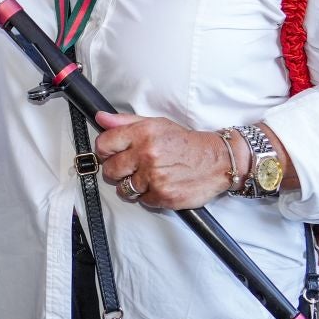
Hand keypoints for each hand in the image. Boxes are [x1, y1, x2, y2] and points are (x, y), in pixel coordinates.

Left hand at [94, 112, 232, 209]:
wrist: (217, 160)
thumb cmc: (186, 142)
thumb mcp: (157, 124)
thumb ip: (125, 122)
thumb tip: (100, 118)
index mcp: (142, 133)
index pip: (104, 145)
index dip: (105, 151)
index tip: (111, 154)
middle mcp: (146, 154)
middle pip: (110, 170)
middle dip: (117, 171)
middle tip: (131, 168)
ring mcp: (154, 177)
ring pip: (124, 189)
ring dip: (132, 186)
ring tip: (147, 177)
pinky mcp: (163, 196)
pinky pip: (142, 201)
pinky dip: (149, 196)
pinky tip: (160, 185)